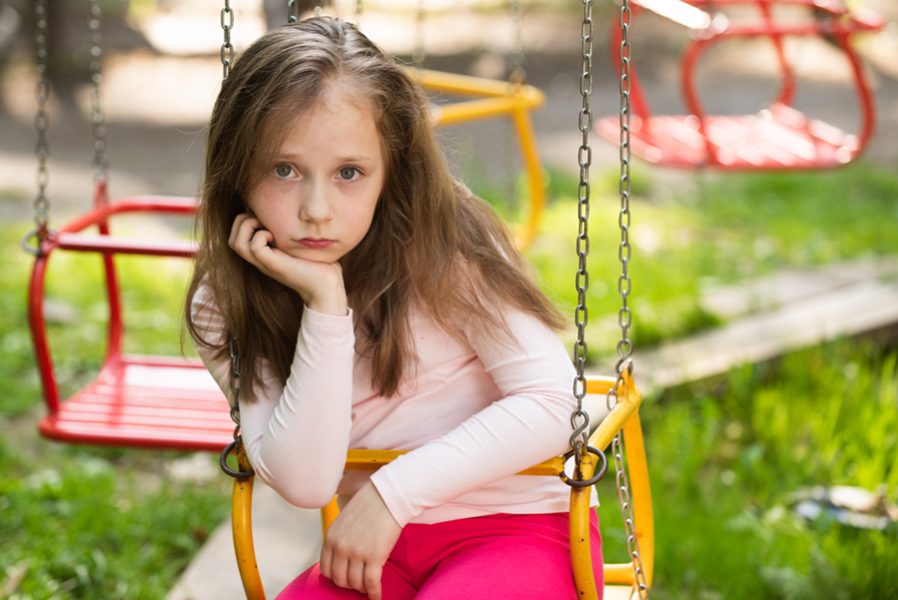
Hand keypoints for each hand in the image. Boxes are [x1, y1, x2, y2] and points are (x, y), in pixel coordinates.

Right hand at [228, 213, 346, 314]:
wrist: (326, 288)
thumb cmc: (318, 265)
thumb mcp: (299, 245)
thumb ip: (290, 233)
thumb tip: (294, 212)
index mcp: (264, 256)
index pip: (236, 237)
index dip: (244, 222)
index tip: (265, 217)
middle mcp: (260, 260)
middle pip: (232, 240)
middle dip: (242, 222)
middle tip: (263, 220)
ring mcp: (266, 264)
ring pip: (237, 243)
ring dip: (248, 227)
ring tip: (267, 227)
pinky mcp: (275, 265)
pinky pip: (254, 247)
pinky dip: (261, 236)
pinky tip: (276, 236)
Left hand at [320, 482, 401, 599]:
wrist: (389, 496)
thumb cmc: (370, 503)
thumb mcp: (345, 518)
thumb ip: (340, 536)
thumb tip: (342, 552)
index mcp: (331, 537)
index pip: (326, 569)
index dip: (336, 577)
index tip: (345, 577)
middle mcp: (340, 547)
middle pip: (339, 579)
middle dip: (349, 584)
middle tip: (359, 583)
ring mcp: (356, 553)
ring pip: (355, 583)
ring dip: (362, 588)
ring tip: (369, 587)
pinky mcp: (374, 557)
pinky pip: (371, 583)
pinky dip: (374, 594)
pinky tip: (377, 597)